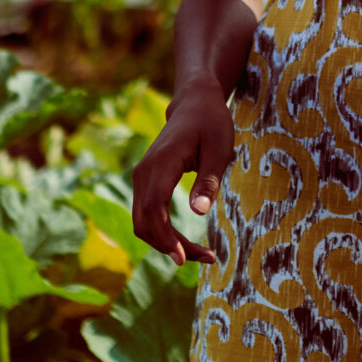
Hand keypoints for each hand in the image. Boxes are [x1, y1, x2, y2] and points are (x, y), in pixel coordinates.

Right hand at [129, 90, 234, 263]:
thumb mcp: (220, 149)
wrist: (194, 103)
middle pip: (145, 222)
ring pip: (143, 222)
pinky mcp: (146, 182)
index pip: (154, 207)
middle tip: (207, 258)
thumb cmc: (212, 123)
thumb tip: (199, 213)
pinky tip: (186, 241)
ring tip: (202, 254)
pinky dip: (163, 232)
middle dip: (171, 246)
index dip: (165, 237)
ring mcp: (141, 177)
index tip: (184, 259)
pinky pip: (147, 214)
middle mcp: (144, 172)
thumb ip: (208, 181)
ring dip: (166, 243)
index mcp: (162, 163)